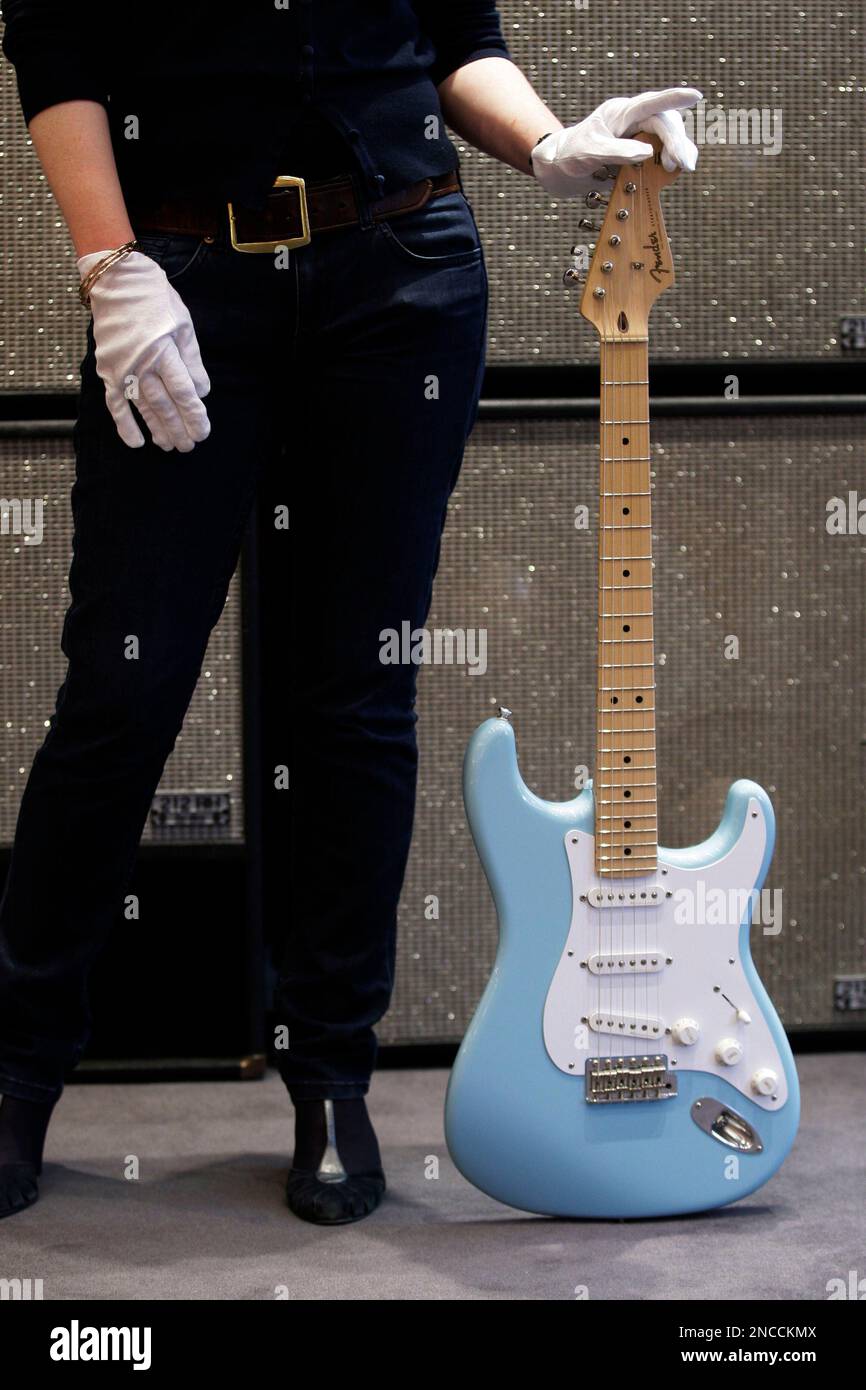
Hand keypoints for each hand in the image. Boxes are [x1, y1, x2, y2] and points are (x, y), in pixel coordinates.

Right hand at [77, 249, 210, 451]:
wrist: (116, 281)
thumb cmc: (155, 299)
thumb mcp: (183, 325)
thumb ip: (192, 360)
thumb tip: (201, 392)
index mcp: (164, 351)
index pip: (183, 392)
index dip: (193, 415)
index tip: (202, 432)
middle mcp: (142, 363)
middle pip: (164, 405)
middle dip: (178, 428)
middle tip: (189, 445)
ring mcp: (122, 369)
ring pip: (143, 408)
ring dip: (158, 430)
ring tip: (169, 446)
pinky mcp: (108, 370)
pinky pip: (115, 403)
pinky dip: (125, 424)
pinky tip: (136, 442)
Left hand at [531, 86, 701, 198]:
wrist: (560, 169)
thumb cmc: (570, 155)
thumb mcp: (589, 154)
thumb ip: (617, 152)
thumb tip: (647, 152)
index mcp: (620, 113)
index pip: (650, 103)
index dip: (674, 99)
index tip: (696, 96)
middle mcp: (633, 120)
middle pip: (665, 122)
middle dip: (677, 142)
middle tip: (682, 165)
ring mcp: (638, 135)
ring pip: (669, 136)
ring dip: (678, 151)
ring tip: (675, 170)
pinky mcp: (640, 152)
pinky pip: (663, 152)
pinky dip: (671, 161)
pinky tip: (673, 172)